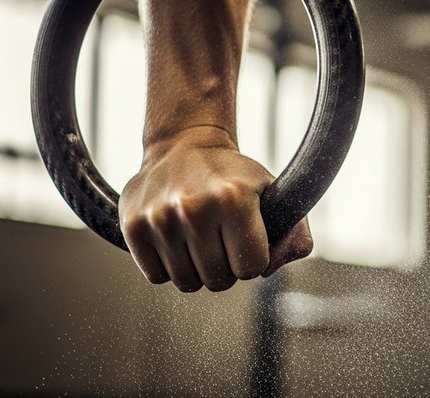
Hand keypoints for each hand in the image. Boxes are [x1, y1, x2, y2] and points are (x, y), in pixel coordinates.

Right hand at [118, 127, 312, 291]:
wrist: (184, 145)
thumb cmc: (235, 177)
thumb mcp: (276, 193)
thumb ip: (296, 234)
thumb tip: (270, 269)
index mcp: (234, 198)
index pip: (252, 268)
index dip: (254, 259)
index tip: (248, 240)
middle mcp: (195, 207)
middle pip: (219, 280)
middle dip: (227, 267)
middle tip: (224, 241)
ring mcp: (160, 218)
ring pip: (187, 283)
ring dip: (198, 270)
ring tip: (201, 240)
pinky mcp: (133, 226)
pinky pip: (157, 277)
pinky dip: (169, 267)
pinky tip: (177, 240)